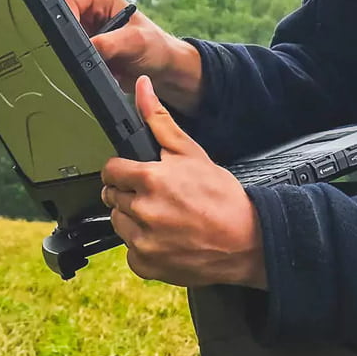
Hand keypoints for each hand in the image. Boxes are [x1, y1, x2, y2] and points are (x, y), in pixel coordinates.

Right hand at [62, 0, 203, 113]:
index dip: (64, 21)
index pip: (68, 1)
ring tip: (99, 63)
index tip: (68, 42)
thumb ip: (109, 44)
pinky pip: (71, 58)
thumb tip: (86, 48)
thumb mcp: (135, 42)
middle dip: (69, 43)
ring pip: (63, 43)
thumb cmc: (156, 47)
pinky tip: (97, 70)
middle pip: (61, 23)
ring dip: (76, 57)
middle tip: (83, 57)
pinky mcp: (85, 50)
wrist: (163, 71)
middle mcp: (89, 10)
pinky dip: (81, 67)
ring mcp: (85, 31)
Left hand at [100, 75, 266, 289]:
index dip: (121, 170)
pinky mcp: (147, 266)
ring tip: (161, 215)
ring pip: (119, 224)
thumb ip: (158, 120)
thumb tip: (142, 88)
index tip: (133, 173)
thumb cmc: (220, 196)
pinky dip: (143, 245)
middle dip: (129, 192)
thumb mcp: (190, 151)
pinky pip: (130, 252)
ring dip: (133, 218)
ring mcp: (143, 242)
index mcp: (149, 179)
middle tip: (155, 194)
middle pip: (113, 197)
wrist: (246, 240)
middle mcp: (142, 211)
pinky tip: (164, 237)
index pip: (110, 171)